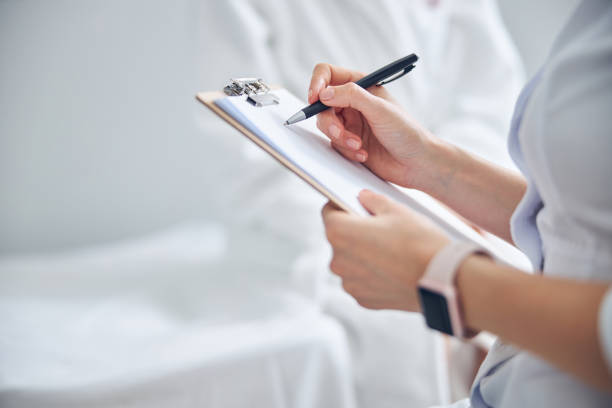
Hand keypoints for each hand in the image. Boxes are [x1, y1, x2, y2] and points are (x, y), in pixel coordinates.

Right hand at [309, 63, 433, 187]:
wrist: (416, 163)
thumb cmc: (406, 132)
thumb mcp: (379, 109)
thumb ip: (351, 96)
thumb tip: (324, 93)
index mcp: (362, 86)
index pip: (328, 74)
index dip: (317, 84)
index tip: (314, 99)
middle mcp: (353, 102)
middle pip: (321, 104)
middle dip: (329, 121)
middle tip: (339, 133)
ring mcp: (349, 122)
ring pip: (325, 125)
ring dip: (340, 138)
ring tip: (358, 146)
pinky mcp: (348, 142)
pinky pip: (334, 144)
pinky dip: (346, 150)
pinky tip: (363, 154)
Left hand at [321, 190, 449, 310]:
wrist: (443, 279)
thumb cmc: (419, 241)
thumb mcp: (397, 210)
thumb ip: (372, 200)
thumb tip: (363, 197)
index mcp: (339, 232)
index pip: (330, 212)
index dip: (342, 206)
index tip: (355, 205)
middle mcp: (337, 260)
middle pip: (340, 239)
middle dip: (355, 232)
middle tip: (380, 228)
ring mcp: (349, 283)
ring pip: (351, 261)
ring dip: (363, 254)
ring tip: (390, 250)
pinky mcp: (363, 299)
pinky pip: (362, 280)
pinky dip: (373, 274)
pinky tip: (393, 268)